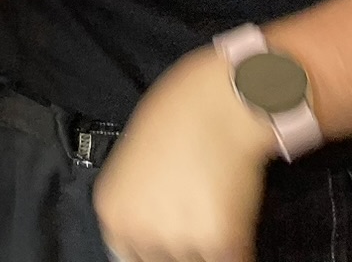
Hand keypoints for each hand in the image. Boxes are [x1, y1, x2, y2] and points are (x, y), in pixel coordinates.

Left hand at [96, 47, 275, 261]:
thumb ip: (137, 209)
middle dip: (184, 249)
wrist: (216, 105)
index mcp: (113, 212)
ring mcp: (179, 239)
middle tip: (196, 220)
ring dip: (211, 248)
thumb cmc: (177, 125)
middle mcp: (139, 230)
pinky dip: (239, 245)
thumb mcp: (134, 170)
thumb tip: (148, 241)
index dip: (155, 252)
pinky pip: (233, 259)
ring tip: (213, 208)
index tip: (170, 246)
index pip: (130, 258)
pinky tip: (232, 215)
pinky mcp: (219, 241)